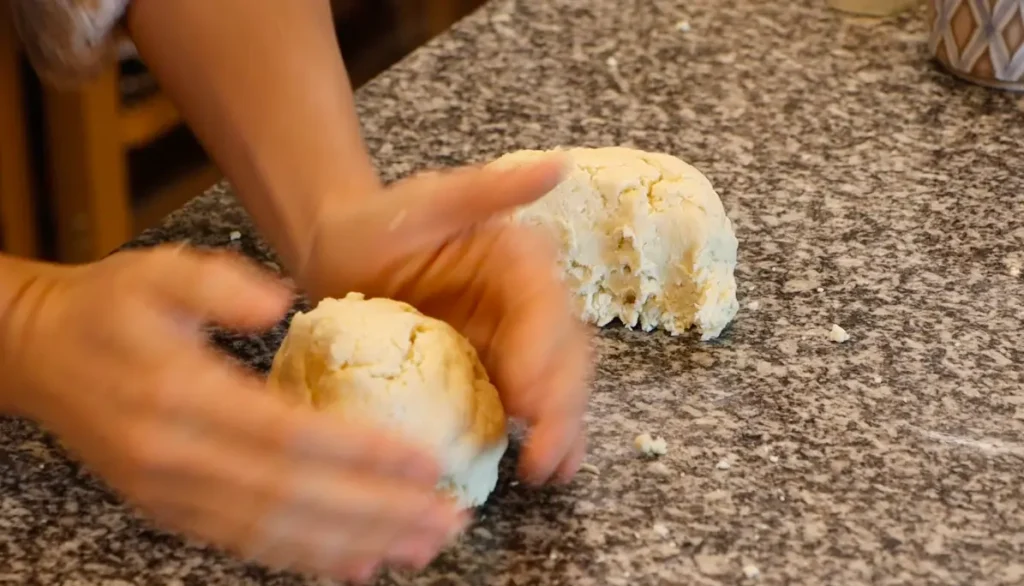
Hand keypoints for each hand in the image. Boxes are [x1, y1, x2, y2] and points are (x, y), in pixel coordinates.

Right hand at [0, 246, 466, 581]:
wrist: (37, 353)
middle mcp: (176, 460)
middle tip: (447, 519)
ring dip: (354, 545)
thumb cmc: (108, 307)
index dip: (363, 453)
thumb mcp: (156, 271)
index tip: (428, 462)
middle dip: (377, 513)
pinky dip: (305, 558)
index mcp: (180, 396)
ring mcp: (170, 496)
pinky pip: (246, 543)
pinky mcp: (171, 510)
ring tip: (420, 547)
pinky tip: (356, 565)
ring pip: (274, 533)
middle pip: (293, 497)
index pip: (288, 435)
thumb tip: (282, 302)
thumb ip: (217, 284)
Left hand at [298, 158, 593, 485]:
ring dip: (560, 428)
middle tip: (543, 456)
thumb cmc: (376, 223)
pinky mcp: (495, 367)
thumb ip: (489, 189)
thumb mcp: (427, 202)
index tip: (528, 400)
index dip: (544, 357)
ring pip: (556, 384)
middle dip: (560, 406)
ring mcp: (514, 338)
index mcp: (520, 258)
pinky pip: (527, 402)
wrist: (339, 251)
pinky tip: (542, 467)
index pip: (546, 310)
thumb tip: (556, 166)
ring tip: (551, 471)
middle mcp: (528, 299)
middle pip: (563, 355)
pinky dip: (540, 433)